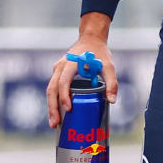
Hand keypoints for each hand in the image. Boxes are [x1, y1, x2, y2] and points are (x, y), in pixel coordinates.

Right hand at [47, 13, 117, 128]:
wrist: (91, 39)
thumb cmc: (99, 53)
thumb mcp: (108, 66)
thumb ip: (112, 83)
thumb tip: (112, 101)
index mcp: (70, 64)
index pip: (63, 82)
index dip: (64, 96)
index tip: (68, 109)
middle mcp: (60, 67)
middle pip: (52, 89)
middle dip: (52, 107)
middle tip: (55, 123)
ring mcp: (57, 70)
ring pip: (50, 90)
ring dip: (51, 107)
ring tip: (54, 123)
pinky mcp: (58, 73)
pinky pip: (53, 88)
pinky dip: (53, 101)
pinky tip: (56, 112)